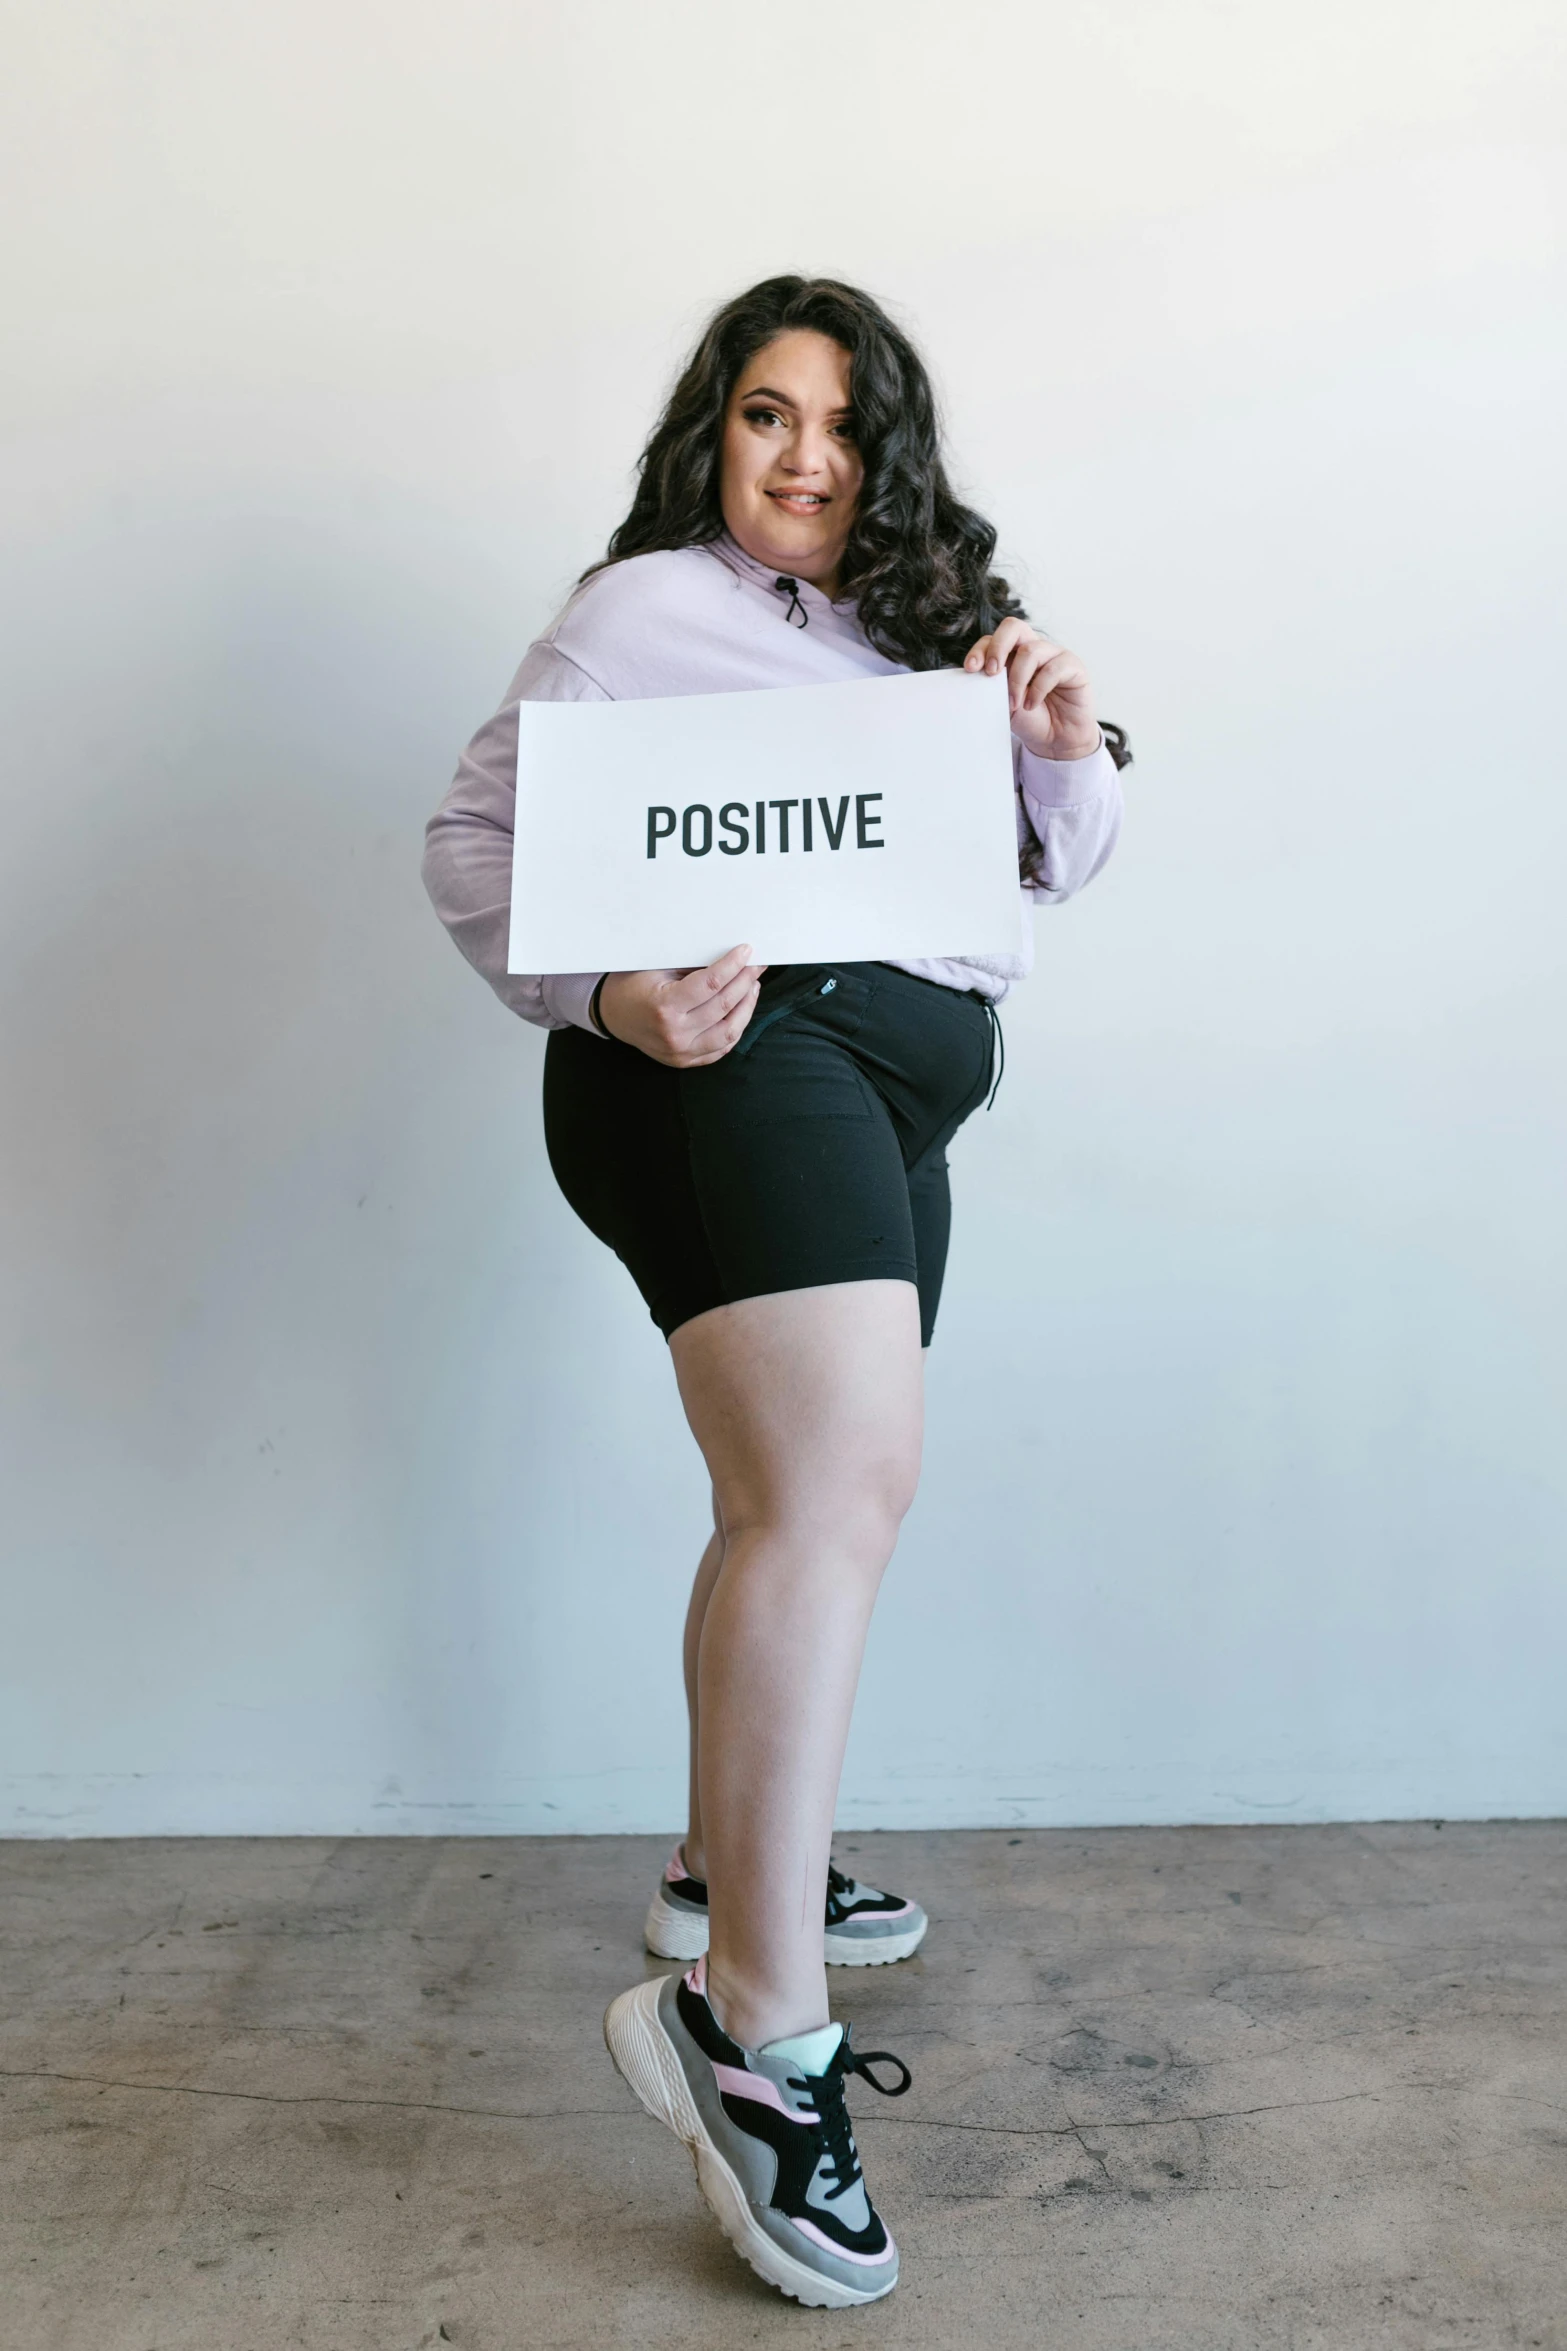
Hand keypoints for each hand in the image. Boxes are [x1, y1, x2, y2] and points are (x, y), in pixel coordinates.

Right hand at [598, 944, 765, 1067]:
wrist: (613, 1014)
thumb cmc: (633, 984)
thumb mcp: (658, 968)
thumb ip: (692, 967)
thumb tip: (729, 957)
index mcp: (664, 1006)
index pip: (710, 984)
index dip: (733, 966)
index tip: (746, 952)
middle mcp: (674, 1034)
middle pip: (724, 1006)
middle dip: (744, 982)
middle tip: (755, 966)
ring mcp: (681, 1052)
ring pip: (730, 1031)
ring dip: (747, 1006)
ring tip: (752, 986)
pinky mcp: (686, 1061)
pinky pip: (721, 1047)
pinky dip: (736, 1027)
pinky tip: (741, 1009)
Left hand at [964, 617, 1099, 761]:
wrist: (1056, 739)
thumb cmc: (1030, 719)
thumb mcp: (1003, 704)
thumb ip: (991, 688)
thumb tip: (974, 678)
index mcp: (1013, 654)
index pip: (993, 639)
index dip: (980, 650)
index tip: (970, 669)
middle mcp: (1034, 649)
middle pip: (1013, 627)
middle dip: (998, 647)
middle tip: (991, 672)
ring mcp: (1054, 655)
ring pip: (1031, 651)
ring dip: (1017, 680)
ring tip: (1014, 704)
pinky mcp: (1073, 666)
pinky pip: (1053, 669)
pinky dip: (1038, 689)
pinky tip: (1031, 705)